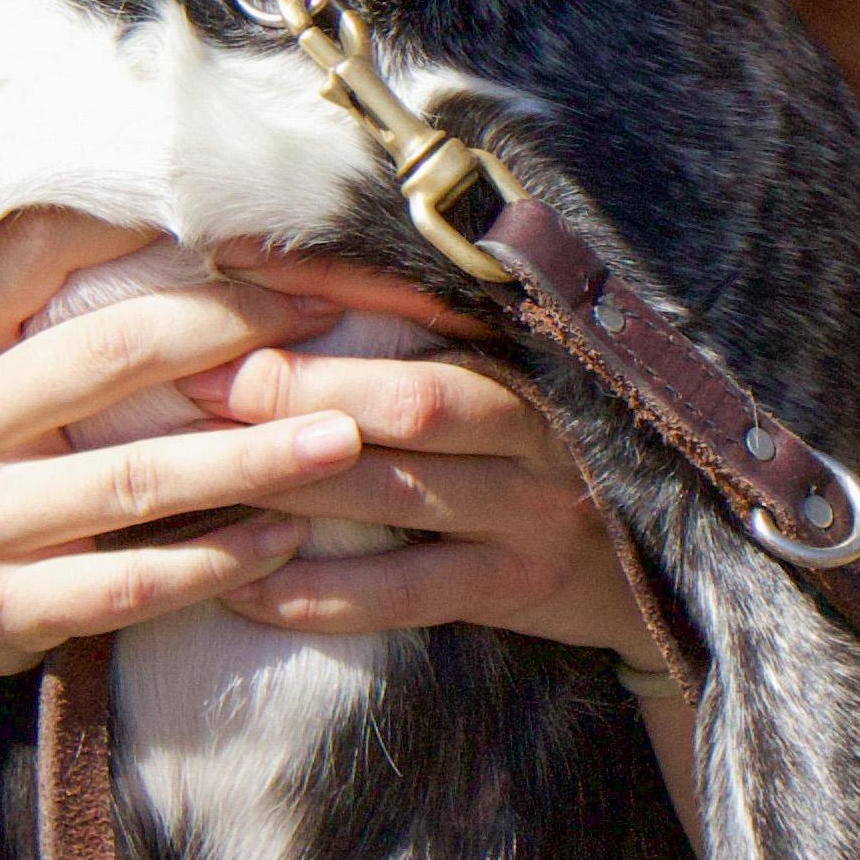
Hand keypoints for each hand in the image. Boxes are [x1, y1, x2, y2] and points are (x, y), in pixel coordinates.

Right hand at [0, 210, 371, 736]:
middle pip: (109, 355)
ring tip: (342, 438)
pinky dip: (220, 559)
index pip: (34, 251)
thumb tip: (211, 238)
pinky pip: (133, 582)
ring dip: (253, 458)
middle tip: (325, 318)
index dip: (142, 225)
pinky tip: (288, 537)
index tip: (250, 227)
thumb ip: (60, 315)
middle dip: (231, 330)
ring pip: (137, 479)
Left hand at [201, 245, 667, 665]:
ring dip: (289, 482)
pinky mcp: (518, 589)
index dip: (330, 282)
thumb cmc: (554, 466)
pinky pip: (404, 594)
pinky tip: (244, 587)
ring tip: (197, 473)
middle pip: (412, 396)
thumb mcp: (519, 393)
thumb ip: (434, 349)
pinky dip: (319, 592)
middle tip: (196, 382)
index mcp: (529, 359)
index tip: (233, 264)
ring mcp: (531, 510)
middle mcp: (536, 426)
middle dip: (298, 387)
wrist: (662, 579)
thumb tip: (293, 301)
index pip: (424, 302)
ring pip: (400, 489)